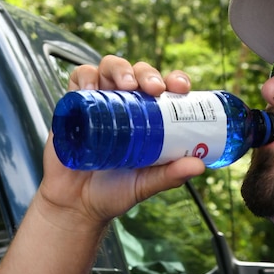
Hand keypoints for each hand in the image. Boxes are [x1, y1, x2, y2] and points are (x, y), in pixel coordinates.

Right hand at [38, 55, 205, 228]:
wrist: (76, 205)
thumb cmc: (113, 192)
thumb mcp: (146, 183)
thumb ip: (170, 175)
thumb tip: (198, 165)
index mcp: (148, 118)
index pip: (165, 88)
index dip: (175, 80)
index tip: (180, 88)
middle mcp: (125, 105)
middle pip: (139, 72)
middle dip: (148, 73)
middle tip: (153, 88)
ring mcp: (100, 102)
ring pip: (110, 68)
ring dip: (120, 69)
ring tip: (125, 84)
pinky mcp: (74, 105)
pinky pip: (79, 78)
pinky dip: (86, 76)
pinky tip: (92, 88)